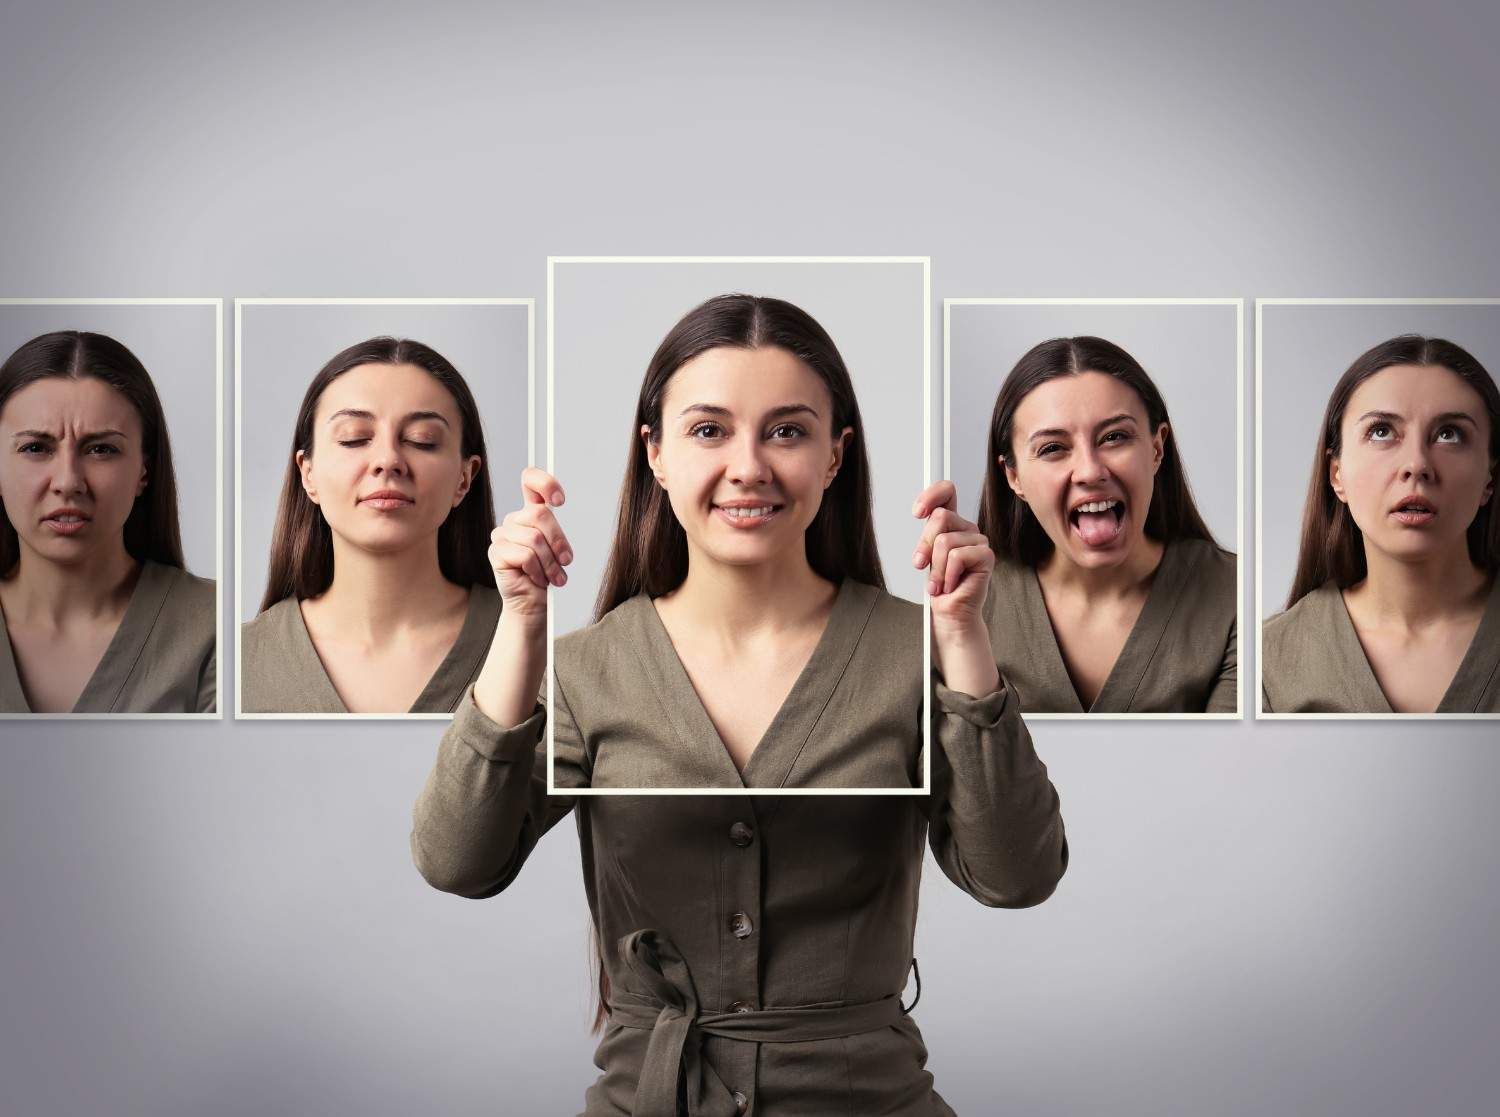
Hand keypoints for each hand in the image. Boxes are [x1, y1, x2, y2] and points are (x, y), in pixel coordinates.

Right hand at [488, 467, 572, 620]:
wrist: (533, 602)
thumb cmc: (547, 575)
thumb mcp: (558, 548)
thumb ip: (556, 527)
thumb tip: (556, 505)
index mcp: (530, 513)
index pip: (530, 480)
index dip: (545, 483)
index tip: (560, 500)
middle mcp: (515, 520)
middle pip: (540, 514)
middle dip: (558, 541)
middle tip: (565, 561)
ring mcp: (502, 535)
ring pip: (534, 539)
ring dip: (550, 563)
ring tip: (552, 576)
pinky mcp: (496, 552)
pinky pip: (525, 555)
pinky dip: (538, 570)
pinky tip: (536, 578)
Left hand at [912, 480, 992, 626]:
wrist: (949, 613)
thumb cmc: (938, 586)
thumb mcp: (925, 556)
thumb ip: (927, 535)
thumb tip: (921, 514)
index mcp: (952, 524)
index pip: (947, 492)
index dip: (932, 495)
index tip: (917, 512)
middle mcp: (966, 528)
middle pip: (940, 516)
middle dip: (925, 545)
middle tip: (922, 565)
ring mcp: (978, 541)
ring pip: (944, 541)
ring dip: (935, 568)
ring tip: (939, 582)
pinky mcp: (985, 555)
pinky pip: (957, 556)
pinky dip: (948, 575)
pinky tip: (951, 584)